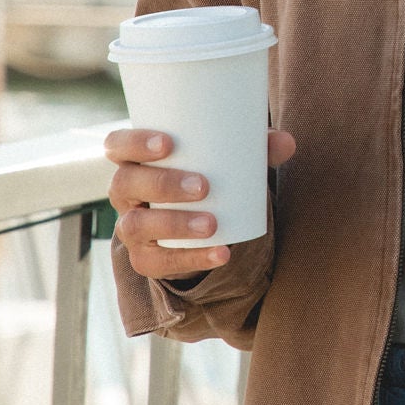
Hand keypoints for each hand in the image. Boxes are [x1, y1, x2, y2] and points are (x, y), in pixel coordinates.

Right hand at [105, 126, 295, 279]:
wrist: (203, 223)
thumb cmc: (208, 175)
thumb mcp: (227, 159)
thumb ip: (255, 149)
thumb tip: (287, 142)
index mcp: (136, 159)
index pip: (117, 144)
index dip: (133, 142)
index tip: (167, 143)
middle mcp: (125, 192)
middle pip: (126, 184)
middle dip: (163, 184)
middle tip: (204, 186)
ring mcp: (131, 227)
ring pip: (136, 226)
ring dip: (174, 224)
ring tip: (212, 224)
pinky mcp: (145, 258)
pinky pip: (159, 262)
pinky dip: (192, 259)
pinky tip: (222, 253)